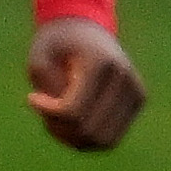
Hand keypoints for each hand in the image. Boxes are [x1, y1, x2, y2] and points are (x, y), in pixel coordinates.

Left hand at [26, 17, 146, 150]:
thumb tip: (67, 120)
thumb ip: (49, 90)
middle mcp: (125, 78)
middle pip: (89, 130)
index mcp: (101, 62)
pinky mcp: (138, 101)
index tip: (32, 97)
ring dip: (73, 138)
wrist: (86, 29)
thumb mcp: (40, 58)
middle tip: (45, 111)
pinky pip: (111, 137)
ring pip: (103, 140)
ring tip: (57, 119)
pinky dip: (88, 138)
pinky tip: (72, 121)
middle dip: (59, 129)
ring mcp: (136, 91)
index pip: (73, 110)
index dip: (47, 113)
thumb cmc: (58, 43)